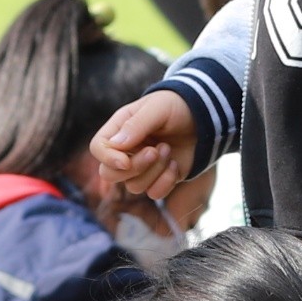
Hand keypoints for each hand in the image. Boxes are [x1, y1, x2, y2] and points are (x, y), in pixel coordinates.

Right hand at [87, 89, 196, 204]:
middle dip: (134, 167)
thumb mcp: (158, 108)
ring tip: (168, 149)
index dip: (107, 158)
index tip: (125, 161)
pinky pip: (153, 193)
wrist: (204, 118)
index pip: (98, 148)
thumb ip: (137, 124)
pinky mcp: (158, 179)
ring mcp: (141, 167)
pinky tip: (175, 165)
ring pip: (133, 186)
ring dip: (154, 171)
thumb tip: (116, 145)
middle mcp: (126, 151)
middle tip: (155, 151)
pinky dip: (166, 182)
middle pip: (109, 174)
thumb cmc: (176, 107)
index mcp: (119, 129)